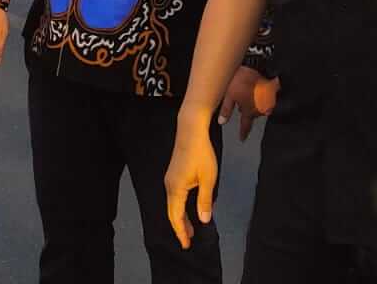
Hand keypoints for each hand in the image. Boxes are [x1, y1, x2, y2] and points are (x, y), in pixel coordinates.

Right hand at [164, 110, 218, 249]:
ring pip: (173, 204)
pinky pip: (175, 196)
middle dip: (180, 227)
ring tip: (190, 229)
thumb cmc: (201, 154)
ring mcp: (170, 178)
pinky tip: (188, 208)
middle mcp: (169, 185)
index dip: (181, 232)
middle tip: (188, 241)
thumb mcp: (208, 179)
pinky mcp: (173, 173)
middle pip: (172, 212)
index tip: (186, 245)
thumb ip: (204, 201)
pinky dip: (181, 207)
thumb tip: (204, 220)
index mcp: (176, 189)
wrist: (191, 130)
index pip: (176, 217)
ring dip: (181, 217)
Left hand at [217, 66, 277, 140]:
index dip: (243, 133)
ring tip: (246, 91)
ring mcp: (267, 100)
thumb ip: (226, 110)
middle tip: (240, 104)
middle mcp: (260, 108)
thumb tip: (222, 122)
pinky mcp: (272, 91)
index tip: (242, 139)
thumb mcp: (229, 94)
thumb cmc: (242, 78)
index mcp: (249, 111)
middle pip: (252, 114)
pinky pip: (264, 97)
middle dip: (247, 111)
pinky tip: (254, 87)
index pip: (245, 126)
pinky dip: (258, 95)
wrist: (256, 62)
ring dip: (252, 102)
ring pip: (258, 105)